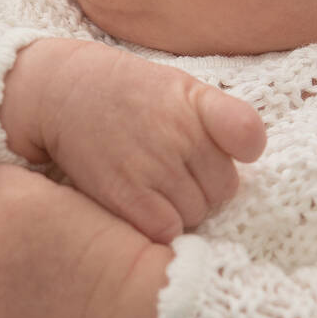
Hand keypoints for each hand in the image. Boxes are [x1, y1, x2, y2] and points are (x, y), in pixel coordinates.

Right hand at [0, 38, 265, 242]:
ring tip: (155, 186)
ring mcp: (154, 166)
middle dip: (205, 187)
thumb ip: (222, 116)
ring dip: (182, 209)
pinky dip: (160, 226)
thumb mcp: (180, 86)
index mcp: (196, 102)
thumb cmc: (128, 94)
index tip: (233, 150)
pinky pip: (167, 231)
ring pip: (197, 214)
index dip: (243, 147)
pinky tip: (143, 206)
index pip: (248, 133)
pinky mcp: (126, 195)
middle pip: (223, 191)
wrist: (63, 92)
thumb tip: (253, 152)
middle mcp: (180, 134)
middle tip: (175, 171)